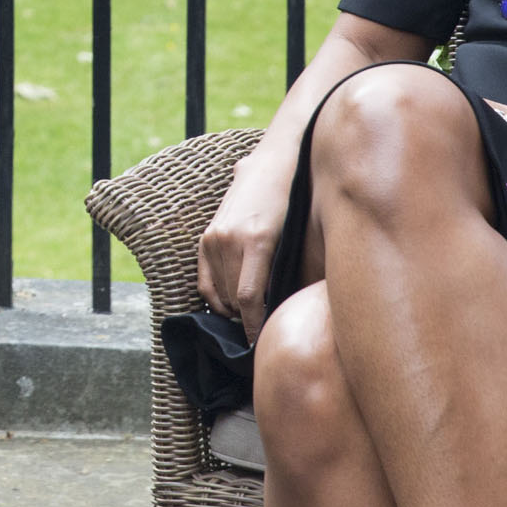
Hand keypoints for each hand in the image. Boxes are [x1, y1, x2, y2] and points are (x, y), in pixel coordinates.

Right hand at [197, 145, 296, 340]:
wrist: (277, 162)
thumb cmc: (299, 201)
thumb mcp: (301, 236)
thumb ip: (293, 271)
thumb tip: (291, 309)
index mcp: (257, 241)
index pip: (250, 299)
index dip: (255, 327)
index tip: (262, 344)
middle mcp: (229, 239)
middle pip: (234, 300)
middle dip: (247, 322)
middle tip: (263, 336)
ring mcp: (214, 237)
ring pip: (220, 293)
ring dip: (234, 312)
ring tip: (251, 322)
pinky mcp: (206, 237)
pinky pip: (205, 282)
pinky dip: (217, 300)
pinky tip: (233, 307)